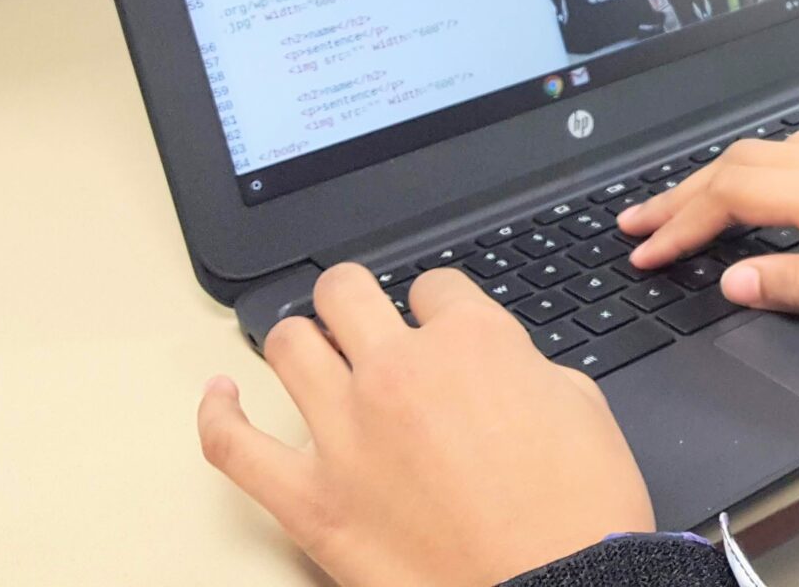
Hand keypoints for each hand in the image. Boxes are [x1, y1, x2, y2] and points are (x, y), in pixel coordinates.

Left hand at [197, 263, 652, 586]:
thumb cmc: (581, 511)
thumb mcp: (581, 406)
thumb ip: (525, 369)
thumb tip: (497, 370)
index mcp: (472, 341)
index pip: (436, 286)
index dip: (441, 306)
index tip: (442, 326)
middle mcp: (398, 372)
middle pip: (346, 293)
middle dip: (356, 299)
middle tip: (364, 318)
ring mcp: (344, 433)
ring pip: (288, 346)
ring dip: (300, 340)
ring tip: (310, 351)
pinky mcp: (307, 498)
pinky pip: (232, 445)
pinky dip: (216, 413)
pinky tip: (219, 396)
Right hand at [620, 133, 798, 341]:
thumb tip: (735, 283)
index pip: (737, 196)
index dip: (681, 223)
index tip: (641, 254)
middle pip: (746, 163)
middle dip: (683, 192)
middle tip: (633, 225)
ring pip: (776, 152)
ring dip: (720, 178)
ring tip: (682, 206)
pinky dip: (762, 171)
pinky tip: (763, 191)